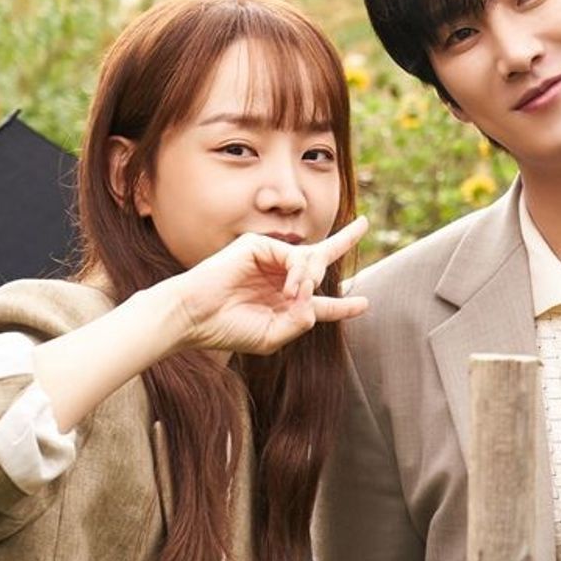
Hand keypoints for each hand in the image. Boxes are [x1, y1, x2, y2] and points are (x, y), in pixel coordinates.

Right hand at [168, 216, 369, 354]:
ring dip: (312, 280)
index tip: (363, 304)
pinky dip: (299, 274)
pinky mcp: (258, 246)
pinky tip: (289, 289)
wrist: (196, 317)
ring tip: (296, 295)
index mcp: (283, 304)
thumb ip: (300, 321)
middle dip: (344, 240)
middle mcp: (278, 279)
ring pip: (311, 261)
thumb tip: (314, 298)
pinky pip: (294, 257)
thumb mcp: (272, 336)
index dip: (343, 306)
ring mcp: (269, 260)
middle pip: (319, 259)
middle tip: (365, 223)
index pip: (320, 303)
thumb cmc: (228, 330)